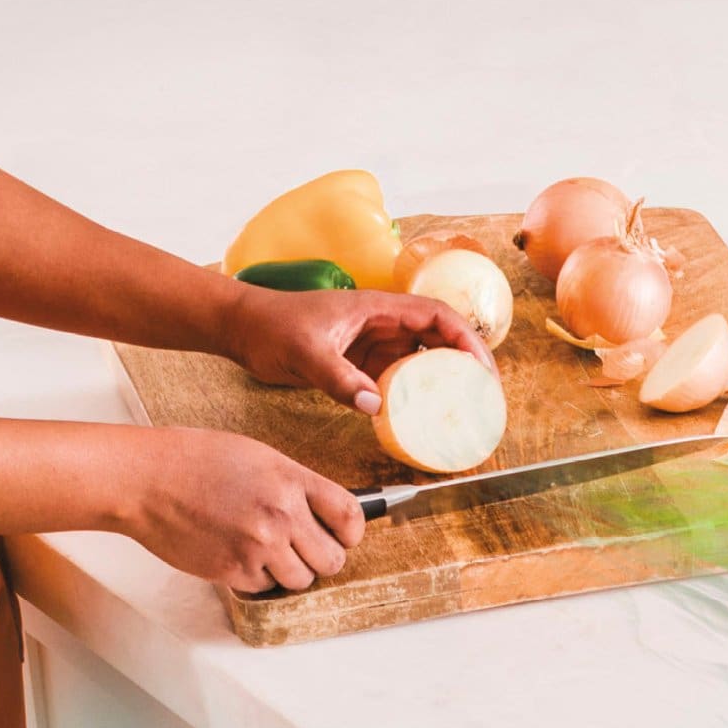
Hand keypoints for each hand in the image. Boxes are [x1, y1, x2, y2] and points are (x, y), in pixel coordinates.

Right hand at [121, 427, 367, 593]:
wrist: (146, 480)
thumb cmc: (194, 460)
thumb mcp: (256, 456)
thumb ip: (293, 484)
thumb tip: (323, 512)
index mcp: (290, 479)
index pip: (349, 515)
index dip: (351, 532)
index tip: (343, 536)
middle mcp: (280, 515)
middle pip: (331, 560)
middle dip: (321, 558)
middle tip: (303, 550)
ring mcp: (258, 547)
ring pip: (301, 580)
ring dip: (289, 571)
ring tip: (266, 551)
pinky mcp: (234, 571)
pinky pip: (265, 587)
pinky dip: (256, 576)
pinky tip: (236, 552)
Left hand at [221, 282, 484, 414]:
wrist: (245, 330)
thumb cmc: (273, 327)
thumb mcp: (306, 352)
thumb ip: (339, 378)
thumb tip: (375, 404)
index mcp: (378, 308)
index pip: (437, 316)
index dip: (465, 339)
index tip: (482, 368)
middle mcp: (382, 324)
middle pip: (438, 339)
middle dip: (465, 364)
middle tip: (483, 398)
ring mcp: (373, 345)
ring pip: (420, 361)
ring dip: (441, 382)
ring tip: (461, 411)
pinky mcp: (360, 365)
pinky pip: (397, 380)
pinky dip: (412, 397)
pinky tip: (420, 420)